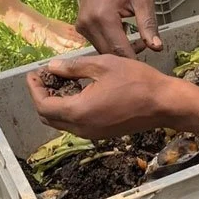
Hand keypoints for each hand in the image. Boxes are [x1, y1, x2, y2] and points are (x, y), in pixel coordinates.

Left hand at [27, 54, 179, 139]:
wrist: (164, 104)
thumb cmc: (136, 80)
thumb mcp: (103, 65)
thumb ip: (74, 67)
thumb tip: (52, 67)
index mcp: (79, 110)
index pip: (43, 105)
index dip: (35, 89)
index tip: (34, 74)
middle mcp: (82, 127)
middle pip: (49, 117)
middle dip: (42, 96)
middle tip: (45, 77)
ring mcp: (92, 133)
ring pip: (62, 123)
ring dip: (55, 104)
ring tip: (60, 81)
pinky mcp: (102, 134)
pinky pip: (76, 124)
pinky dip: (69, 109)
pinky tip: (77, 92)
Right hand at [77, 0, 161, 57]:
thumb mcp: (142, 0)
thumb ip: (149, 25)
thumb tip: (157, 48)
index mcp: (103, 17)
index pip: (120, 49)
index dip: (134, 58)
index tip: (147, 60)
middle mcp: (88, 23)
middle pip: (109, 53)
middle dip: (127, 55)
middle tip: (144, 46)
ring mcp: (81, 25)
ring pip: (103, 50)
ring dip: (118, 50)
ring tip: (134, 38)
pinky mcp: (80, 26)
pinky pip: (97, 43)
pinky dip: (110, 43)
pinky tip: (121, 33)